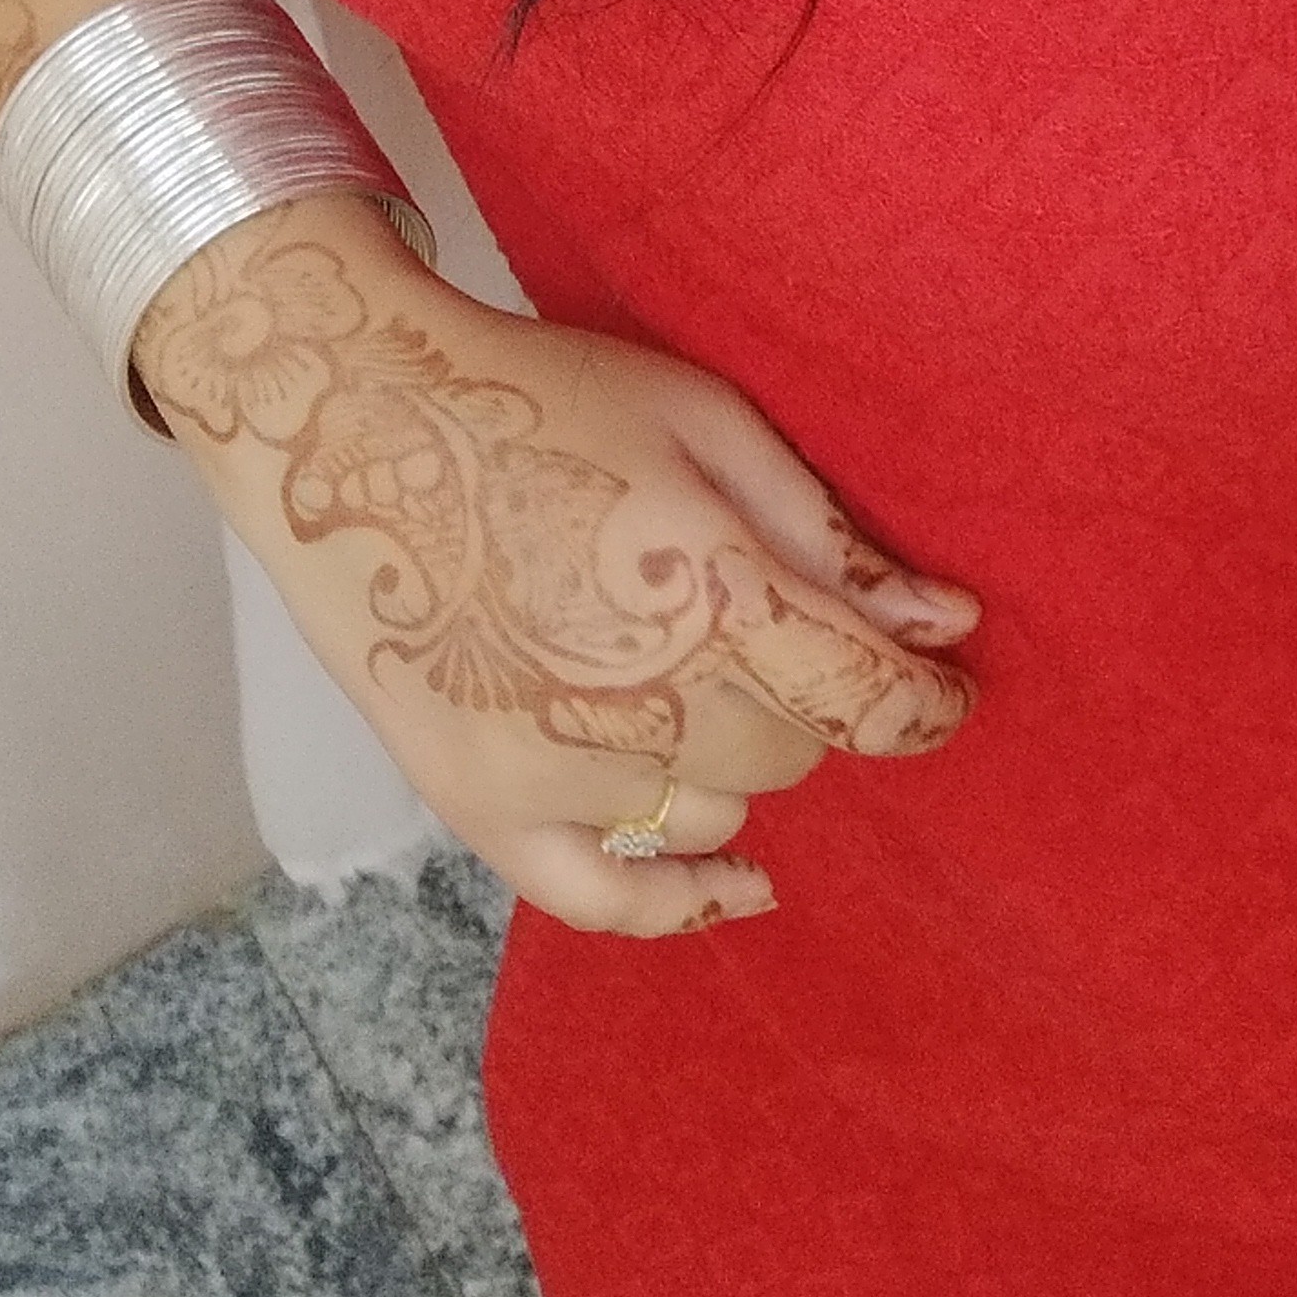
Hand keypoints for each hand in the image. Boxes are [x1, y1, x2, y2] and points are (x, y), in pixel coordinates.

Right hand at [131, 190, 978, 932]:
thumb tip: (945, 622)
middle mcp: (637, 701)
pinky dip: (682, 898)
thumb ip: (825, 535)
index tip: (945, 688)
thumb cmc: (539, 398)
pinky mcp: (478, 802)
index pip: (865, 697)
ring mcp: (551, 767)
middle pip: (793, 748)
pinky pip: (603, 899)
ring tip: (679, 663)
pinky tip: (743, 881)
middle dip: (803, 692)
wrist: (351, 424)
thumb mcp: (704, 421)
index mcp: (708, 594)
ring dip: (731, 750)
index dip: (926, 701)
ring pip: (717, 802)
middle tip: (762, 620)